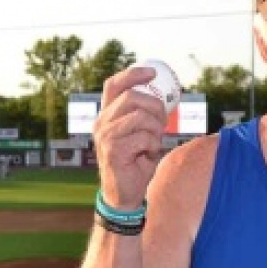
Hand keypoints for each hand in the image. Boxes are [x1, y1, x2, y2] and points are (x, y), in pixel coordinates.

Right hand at [93, 65, 168, 208]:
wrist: (125, 194)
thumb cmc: (136, 162)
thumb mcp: (140, 134)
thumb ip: (144, 115)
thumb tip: (165, 97)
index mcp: (106, 115)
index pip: (114, 85)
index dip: (133, 74)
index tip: (153, 73)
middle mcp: (101, 122)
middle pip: (132, 97)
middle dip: (155, 106)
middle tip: (163, 121)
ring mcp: (105, 136)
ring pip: (140, 116)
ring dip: (156, 129)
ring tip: (154, 142)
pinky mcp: (113, 150)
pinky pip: (144, 137)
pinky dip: (153, 145)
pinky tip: (148, 155)